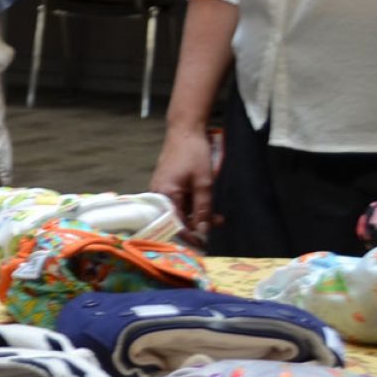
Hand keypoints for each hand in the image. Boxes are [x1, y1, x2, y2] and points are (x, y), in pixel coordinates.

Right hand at [150, 126, 216, 245]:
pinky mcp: (167, 184)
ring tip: (218, 217)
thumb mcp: (204, 183)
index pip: (174, 225)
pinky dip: (192, 205)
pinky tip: (206, 205)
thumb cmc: (194, 154)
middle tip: (218, 226)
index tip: (205, 245)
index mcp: (164, 195)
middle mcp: (158, 194)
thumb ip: (203, 209)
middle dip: (197, 225)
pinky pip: (179, 201)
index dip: (190, 236)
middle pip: (176, 218)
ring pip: (179, 210)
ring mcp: (161, 189)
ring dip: (197, 215)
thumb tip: (204, 232)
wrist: (185, 131)